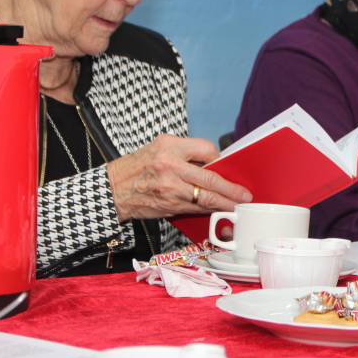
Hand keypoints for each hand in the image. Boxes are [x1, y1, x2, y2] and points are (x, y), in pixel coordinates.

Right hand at [106, 134, 251, 219]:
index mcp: (170, 146)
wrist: (113, 189)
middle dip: (230, 189)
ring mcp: (170, 188)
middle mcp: (171, 166)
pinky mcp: (169, 205)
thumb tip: (211, 162)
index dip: (218, 158)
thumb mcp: (159, 147)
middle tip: (244, 195)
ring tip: (237, 205)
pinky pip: (195, 208)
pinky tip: (218, 211)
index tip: (224, 164)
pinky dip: (208, 210)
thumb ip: (184, 152)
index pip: (206, 149)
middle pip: (210, 178)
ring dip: (224, 203)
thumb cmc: (136, 166)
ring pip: (205, 197)